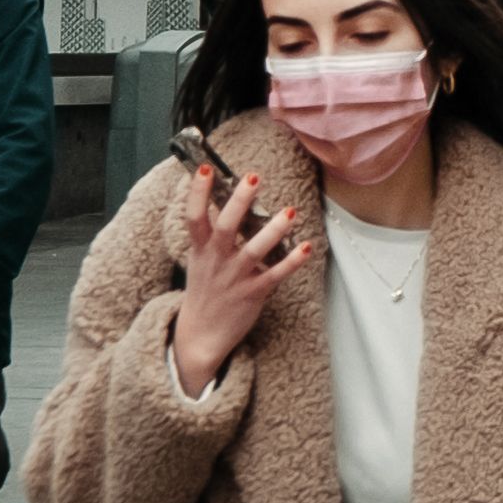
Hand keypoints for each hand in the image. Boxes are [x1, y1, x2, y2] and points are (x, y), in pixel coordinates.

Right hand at [166, 172, 311, 397]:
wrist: (200, 334)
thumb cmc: (205, 289)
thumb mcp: (200, 258)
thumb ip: (211, 233)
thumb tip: (227, 198)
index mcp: (200, 249)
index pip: (194, 216)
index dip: (197, 192)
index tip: (205, 168)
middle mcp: (216, 260)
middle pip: (225, 227)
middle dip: (239, 202)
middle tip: (253, 178)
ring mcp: (234, 277)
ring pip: (254, 251)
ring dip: (273, 231)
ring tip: (290, 211)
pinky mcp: (253, 293)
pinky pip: (275, 275)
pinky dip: (292, 262)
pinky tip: (308, 247)